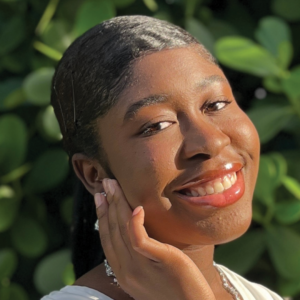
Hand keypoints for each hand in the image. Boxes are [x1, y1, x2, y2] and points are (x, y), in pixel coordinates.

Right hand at [94, 178, 215, 299]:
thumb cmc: (175, 288)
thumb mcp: (150, 272)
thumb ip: (139, 254)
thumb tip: (134, 230)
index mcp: (122, 272)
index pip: (107, 238)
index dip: (102, 216)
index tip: (100, 197)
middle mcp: (126, 270)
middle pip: (112, 230)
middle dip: (107, 203)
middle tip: (105, 183)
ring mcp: (140, 267)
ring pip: (123, 230)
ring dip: (117, 204)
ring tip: (114, 185)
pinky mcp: (158, 261)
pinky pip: (140, 240)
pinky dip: (134, 223)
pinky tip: (136, 207)